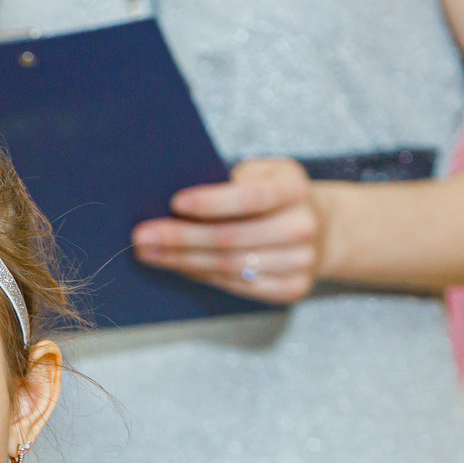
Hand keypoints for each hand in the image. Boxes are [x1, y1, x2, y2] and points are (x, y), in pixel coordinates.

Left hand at [132, 158, 324, 304]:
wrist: (321, 227)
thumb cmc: (275, 195)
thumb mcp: (262, 174)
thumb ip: (230, 183)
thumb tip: (174, 203)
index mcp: (295, 189)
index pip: (249, 198)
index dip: (210, 202)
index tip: (173, 203)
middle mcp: (302, 226)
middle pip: (230, 238)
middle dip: (180, 238)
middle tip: (142, 237)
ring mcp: (302, 261)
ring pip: (229, 266)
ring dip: (182, 261)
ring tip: (149, 253)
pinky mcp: (294, 289)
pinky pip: (238, 286)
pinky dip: (203, 276)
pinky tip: (178, 266)